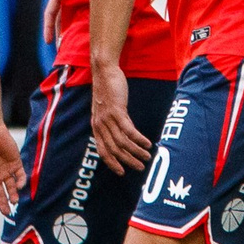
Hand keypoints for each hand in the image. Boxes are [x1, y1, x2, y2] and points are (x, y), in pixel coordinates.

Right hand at [0, 119, 20, 215]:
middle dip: (4, 204)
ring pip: (12, 188)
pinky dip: (21, 182)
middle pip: (1, 194)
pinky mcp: (17, 164)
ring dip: (13, 195)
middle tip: (7, 212)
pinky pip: (20, 176)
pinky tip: (18, 186)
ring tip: (14, 201)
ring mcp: (7, 171)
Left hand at [89, 57, 150, 171]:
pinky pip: (128, 130)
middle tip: (140, 167)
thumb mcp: (106, 110)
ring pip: (122, 142)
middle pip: (113, 150)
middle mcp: (100, 125)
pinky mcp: (117, 111)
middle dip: (127, 161)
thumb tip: (123, 136)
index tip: (122, 172)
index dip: (112, 163)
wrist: (104, 72)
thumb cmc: (107, 91)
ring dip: (136, 152)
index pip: (102, 150)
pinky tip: (147, 143)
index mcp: (96, 126)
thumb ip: (112, 124)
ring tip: (147, 156)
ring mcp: (107, 118)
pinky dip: (138, 139)